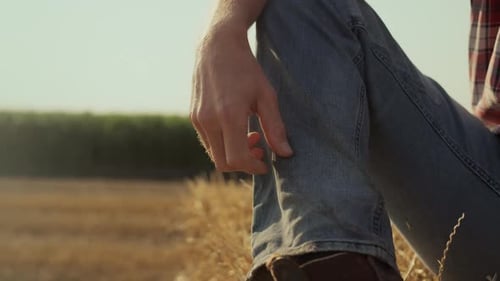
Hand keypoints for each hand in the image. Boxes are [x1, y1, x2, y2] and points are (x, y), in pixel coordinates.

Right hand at [190, 27, 292, 173]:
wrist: (217, 46)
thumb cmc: (246, 69)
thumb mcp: (266, 96)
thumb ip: (275, 128)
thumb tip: (286, 154)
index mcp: (229, 116)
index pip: (237, 159)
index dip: (253, 167)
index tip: (266, 163)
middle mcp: (209, 120)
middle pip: (223, 163)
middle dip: (243, 164)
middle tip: (260, 151)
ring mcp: (198, 119)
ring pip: (215, 154)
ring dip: (233, 154)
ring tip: (251, 137)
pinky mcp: (194, 117)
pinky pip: (208, 142)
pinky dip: (223, 145)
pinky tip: (237, 130)